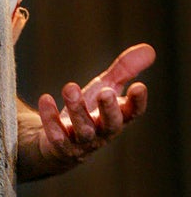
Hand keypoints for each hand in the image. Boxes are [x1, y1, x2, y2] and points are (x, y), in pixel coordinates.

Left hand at [18, 43, 155, 178]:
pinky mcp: (60, 147)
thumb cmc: (89, 111)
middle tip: (106, 92)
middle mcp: (103, 132)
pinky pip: (57, 137)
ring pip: (84, 130)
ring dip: (77, 109)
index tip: (139, 87)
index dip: (137, 102)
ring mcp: (82, 142)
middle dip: (109, 109)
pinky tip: (46, 99)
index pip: (133, 112)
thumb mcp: (106, 87)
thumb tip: (149, 49)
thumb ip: (124, 70)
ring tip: (70, 88)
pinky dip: (51, 119)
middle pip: (111, 125)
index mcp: (117, 117)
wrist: (59, 143)